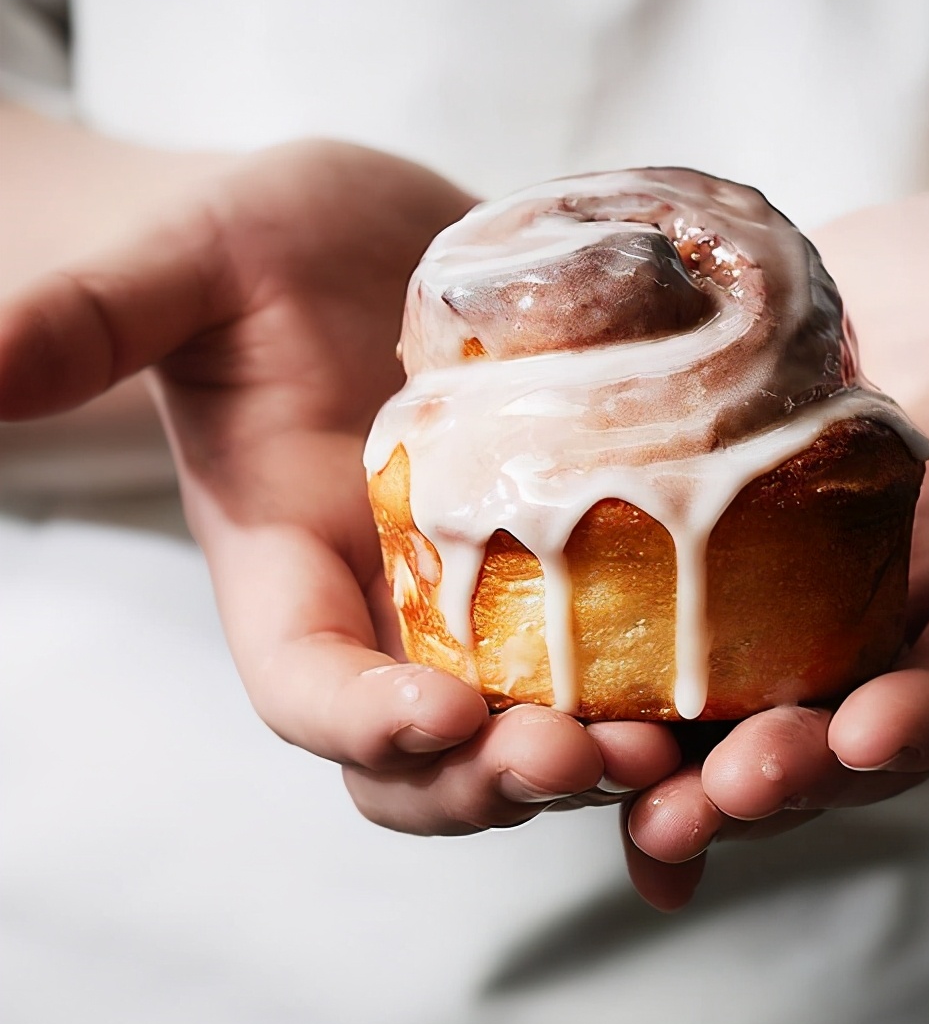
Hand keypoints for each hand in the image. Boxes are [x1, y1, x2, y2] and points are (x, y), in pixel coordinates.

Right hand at [0, 140, 679, 832]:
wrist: (370, 244)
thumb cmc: (260, 252)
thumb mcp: (185, 268)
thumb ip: (88, 320)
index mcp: (287, 574)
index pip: (305, 688)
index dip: (357, 722)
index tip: (432, 716)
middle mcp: (388, 614)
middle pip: (430, 757)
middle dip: (498, 779)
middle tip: (594, 757)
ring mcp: (486, 598)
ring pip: (534, 727)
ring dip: (601, 757)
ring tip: (681, 742)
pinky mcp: (574, 560)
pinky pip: (619, 656)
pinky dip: (670, 692)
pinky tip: (745, 686)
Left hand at [623, 191, 928, 908]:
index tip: (879, 735)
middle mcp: (907, 635)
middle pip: (849, 729)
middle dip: (785, 771)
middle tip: (712, 801)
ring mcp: (811, 619)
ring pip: (746, 716)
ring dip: (680, 762)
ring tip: (608, 788)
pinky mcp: (726, 580)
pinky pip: (670, 656)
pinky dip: (619, 699)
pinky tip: (547, 731)